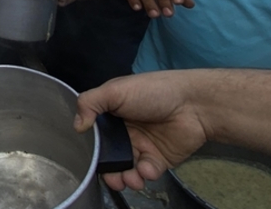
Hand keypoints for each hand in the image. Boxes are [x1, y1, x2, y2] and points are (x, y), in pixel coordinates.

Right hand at [74, 72, 209, 190]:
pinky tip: (146, 170)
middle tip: (112, 178)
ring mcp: (142, 147)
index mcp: (112, 115)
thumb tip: (76, 127)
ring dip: (125, 178)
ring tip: (130, 180)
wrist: (194, 104)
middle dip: (108, 171)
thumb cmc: (153, 92)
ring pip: (126, 169)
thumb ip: (90, 103)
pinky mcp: (158, 160)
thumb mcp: (116, 90)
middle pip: (109, 157)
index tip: (88, 159)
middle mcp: (125, 132)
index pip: (95, 136)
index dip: (91, 149)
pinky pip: (146, 173)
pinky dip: (144, 175)